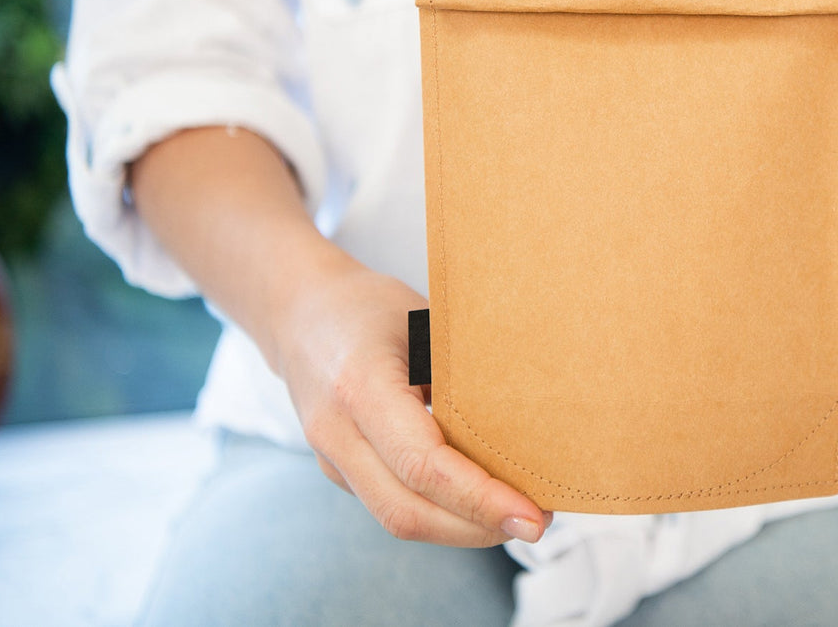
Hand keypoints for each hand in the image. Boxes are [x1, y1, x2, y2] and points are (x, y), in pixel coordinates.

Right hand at [274, 262, 550, 546]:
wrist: (299, 314)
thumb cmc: (369, 308)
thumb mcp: (424, 322)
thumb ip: (464, 373)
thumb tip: (530, 421)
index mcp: (360, 386)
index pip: (424, 464)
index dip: (480, 497)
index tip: (531, 512)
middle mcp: (337, 432)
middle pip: (409, 509)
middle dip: (478, 526)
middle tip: (537, 522)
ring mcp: (332, 458)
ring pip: (398, 518)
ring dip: (462, 529)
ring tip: (517, 516)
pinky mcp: (340, 470)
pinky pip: (392, 505)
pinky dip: (441, 514)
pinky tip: (481, 505)